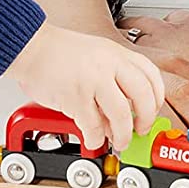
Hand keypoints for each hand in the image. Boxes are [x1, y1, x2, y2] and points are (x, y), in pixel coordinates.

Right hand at [8, 22, 165, 151]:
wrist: (31, 46)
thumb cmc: (58, 51)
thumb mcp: (96, 52)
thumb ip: (113, 76)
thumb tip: (126, 109)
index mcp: (116, 53)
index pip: (151, 75)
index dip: (156, 98)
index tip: (152, 110)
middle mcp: (108, 64)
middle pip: (143, 96)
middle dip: (145, 120)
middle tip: (140, 130)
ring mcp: (92, 80)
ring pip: (121, 114)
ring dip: (123, 135)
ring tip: (119, 141)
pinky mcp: (75, 97)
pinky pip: (93, 125)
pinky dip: (96, 137)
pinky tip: (93, 137)